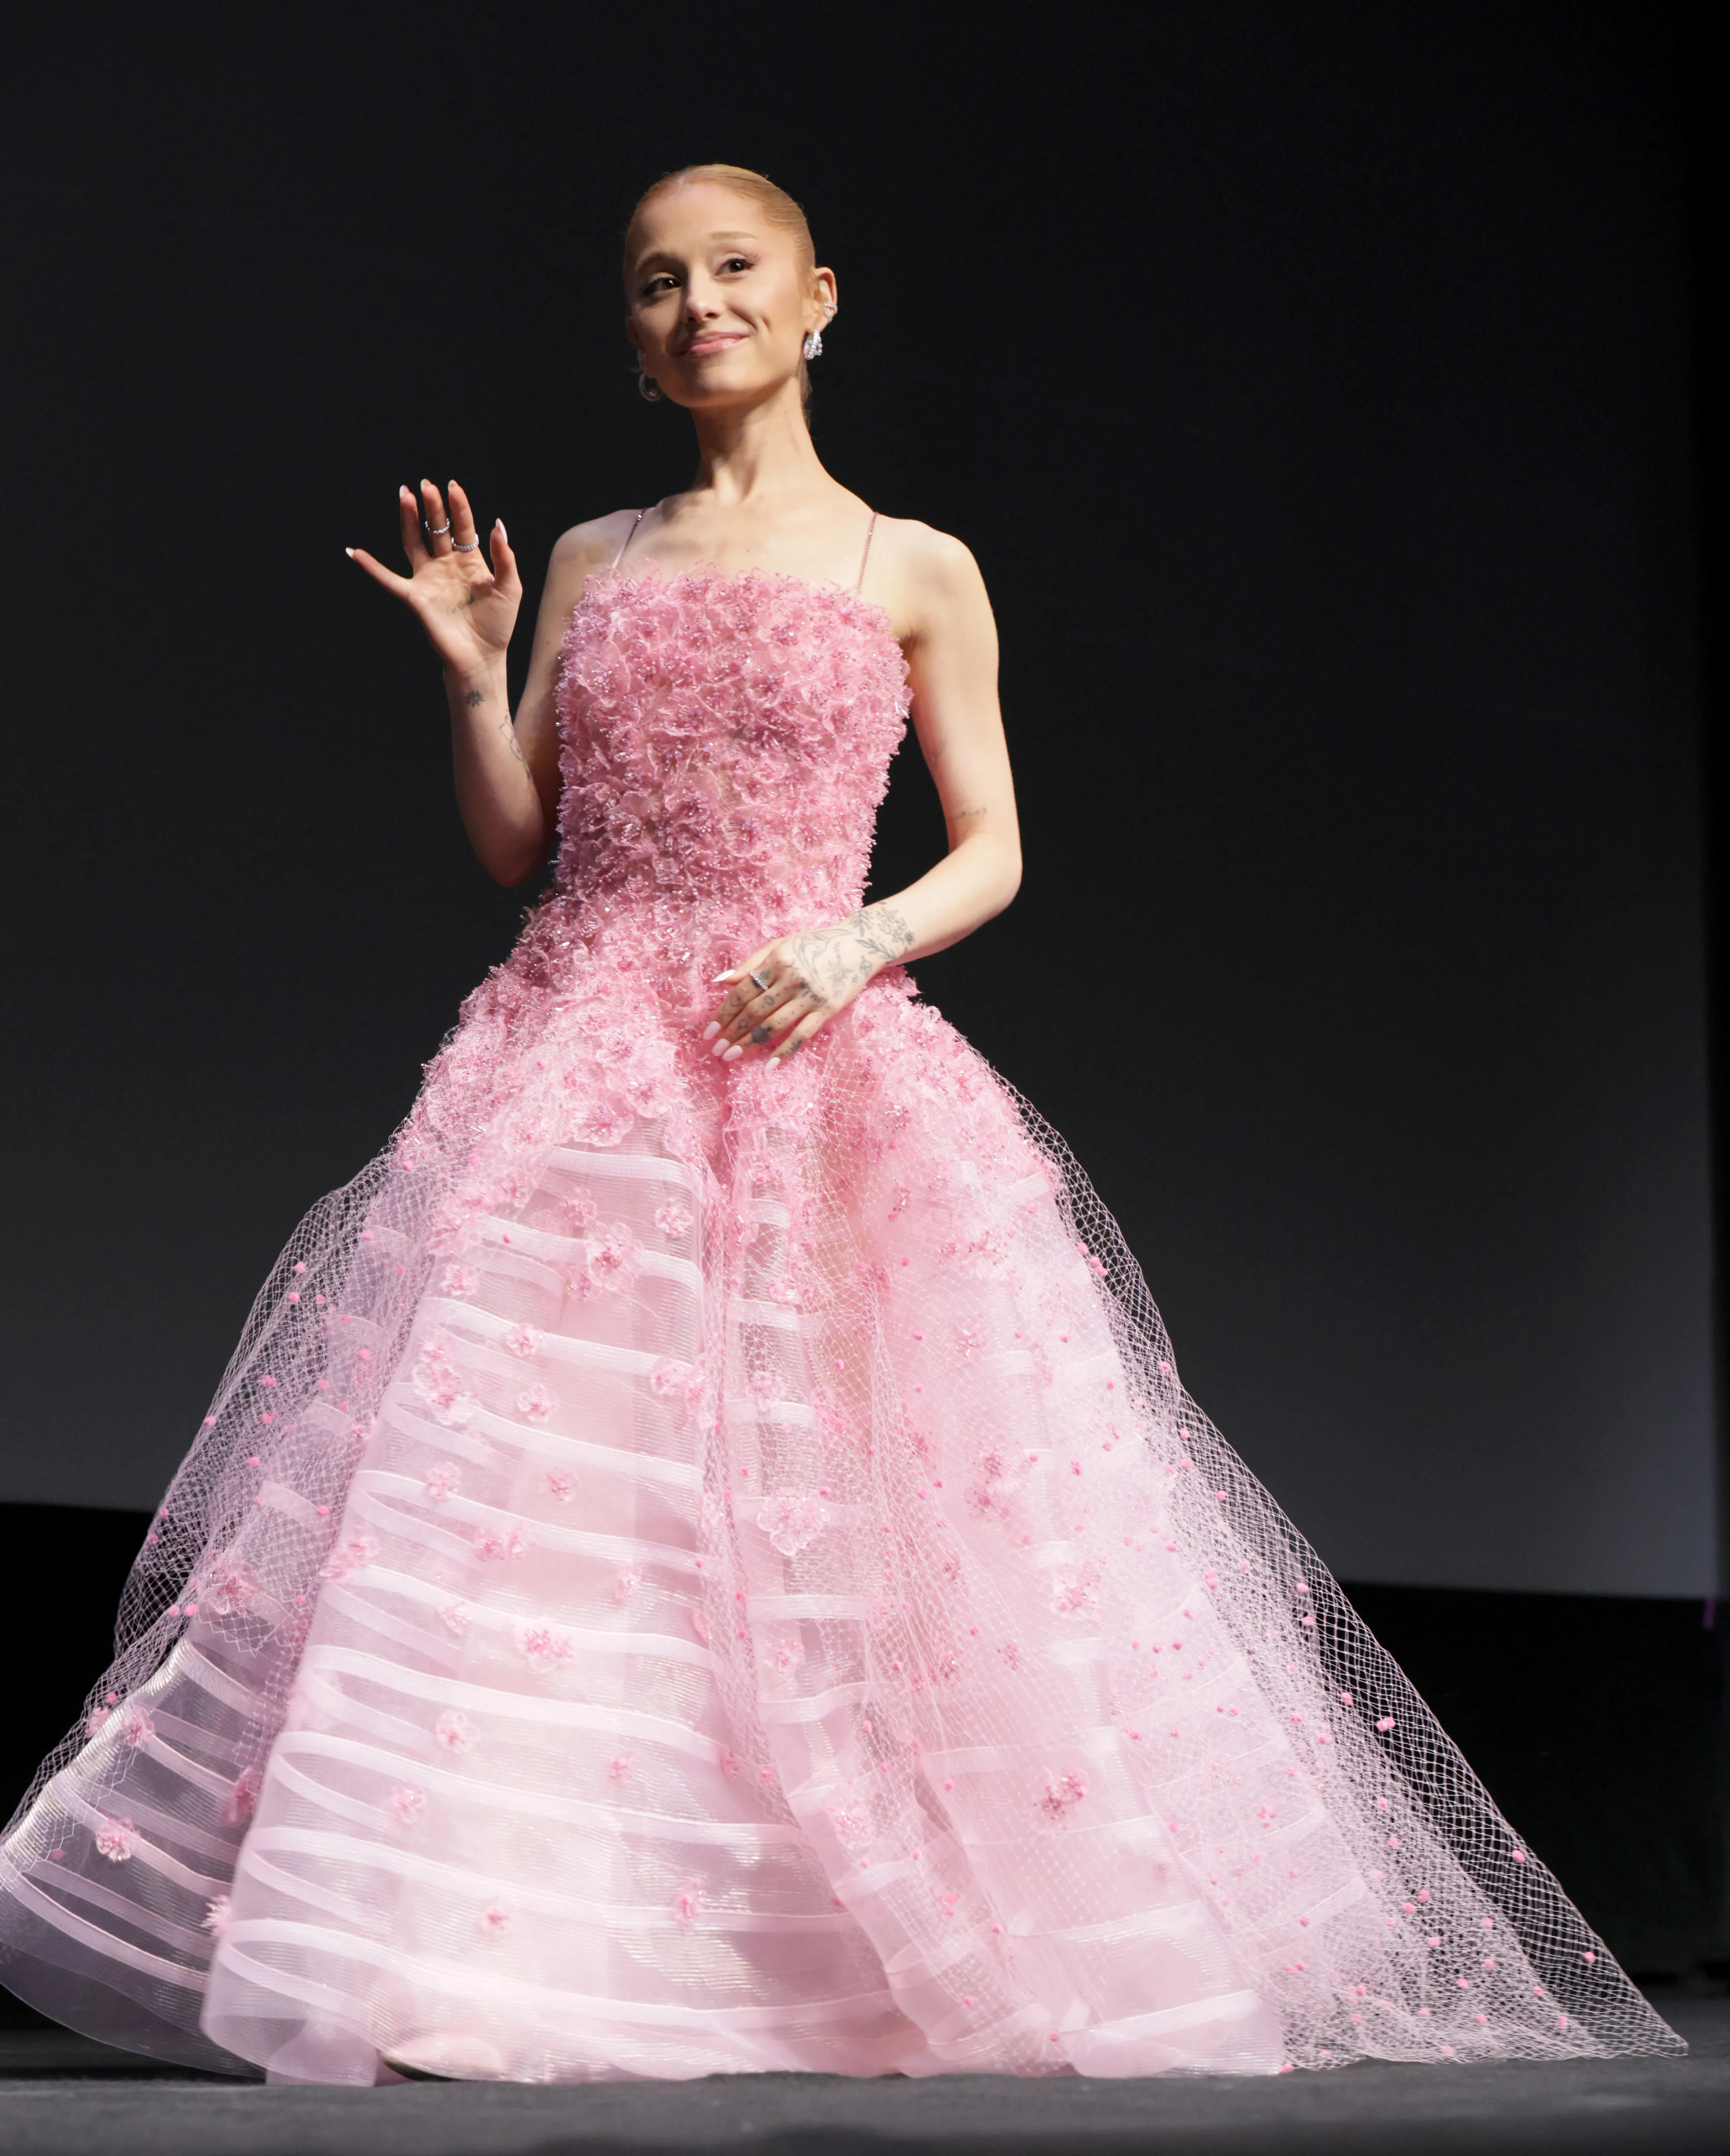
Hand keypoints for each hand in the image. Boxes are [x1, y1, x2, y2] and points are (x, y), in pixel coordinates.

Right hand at [347, 480, 522, 679]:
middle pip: (437, 529)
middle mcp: (447, 566)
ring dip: (409, 521)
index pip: (463, 527)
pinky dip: (371, 567)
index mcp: (471, 562)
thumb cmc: (499, 624)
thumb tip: (497, 524)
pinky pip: (389, 579)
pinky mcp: (415, 597)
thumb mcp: (510, 587)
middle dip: (432, 507)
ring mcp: (429, 579)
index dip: (458, 506)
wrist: (482, 656)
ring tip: (405, 496)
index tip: (452, 486)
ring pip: (415, 543)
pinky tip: (354, 552)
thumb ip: (505, 557)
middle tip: (426, 485)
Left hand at [705, 904, 915, 1063]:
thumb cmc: (815, 944)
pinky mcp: (828, 1009)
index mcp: (778, 960)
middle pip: (755, 1011)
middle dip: (733, 1033)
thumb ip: (751, 962)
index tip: (709, 1031)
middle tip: (716, 1050)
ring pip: (775, 1025)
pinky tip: (769, 1065)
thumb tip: (719, 981)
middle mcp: (793, 978)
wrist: (859, 944)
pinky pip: (802, 1034)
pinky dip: (785, 1051)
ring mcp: (811, 996)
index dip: (724, 1013)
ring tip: (732, 1056)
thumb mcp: (781, 944)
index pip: (744, 991)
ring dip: (751, 1044)